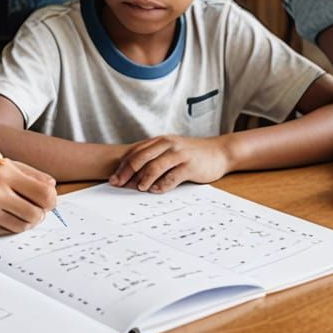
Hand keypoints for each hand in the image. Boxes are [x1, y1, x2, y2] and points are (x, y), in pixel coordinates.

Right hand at [0, 159, 56, 235]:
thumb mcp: (5, 166)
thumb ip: (32, 174)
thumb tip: (54, 187)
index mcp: (5, 172)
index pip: (44, 192)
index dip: (51, 199)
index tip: (47, 200)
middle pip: (38, 212)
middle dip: (40, 213)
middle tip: (34, 208)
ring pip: (25, 225)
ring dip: (27, 221)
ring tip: (18, 211)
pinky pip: (10, 232)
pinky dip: (11, 226)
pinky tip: (2, 216)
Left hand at [110, 134, 231, 192]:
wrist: (219, 152)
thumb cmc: (192, 154)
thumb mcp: (172, 151)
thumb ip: (155, 157)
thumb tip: (133, 174)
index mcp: (160, 141)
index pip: (136, 151)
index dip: (123, 165)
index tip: (113, 177)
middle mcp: (168, 145)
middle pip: (141, 157)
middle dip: (127, 172)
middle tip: (117, 184)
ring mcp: (179, 154)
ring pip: (155, 166)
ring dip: (143, 178)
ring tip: (137, 188)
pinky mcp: (190, 166)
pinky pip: (173, 176)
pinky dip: (162, 184)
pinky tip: (156, 191)